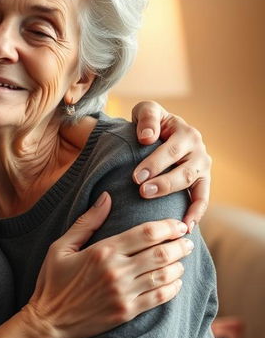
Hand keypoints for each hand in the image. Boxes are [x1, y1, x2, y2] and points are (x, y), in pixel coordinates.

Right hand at [24, 192, 191, 337]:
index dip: (167, 226)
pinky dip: (173, 287)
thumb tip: (107, 197)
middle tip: (186, 239)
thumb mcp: (61, 246)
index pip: (145, 234)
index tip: (177, 223)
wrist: (49, 322)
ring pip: (164, 275)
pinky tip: (175, 280)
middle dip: (179, 244)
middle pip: (161, 253)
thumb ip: (86, 222)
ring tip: (183, 257)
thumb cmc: (53, 281)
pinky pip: (160, 298)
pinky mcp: (128, 312)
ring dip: (179, 264)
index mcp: (102, 251)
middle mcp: (116, 271)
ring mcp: (124, 294)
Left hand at [131, 101, 211, 231]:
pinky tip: (186, 227)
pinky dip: (196, 213)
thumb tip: (147, 138)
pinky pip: (202, 199)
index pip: (171, 151)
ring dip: (176, 198)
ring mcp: (202, 167)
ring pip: (193, 185)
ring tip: (161, 211)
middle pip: (183, 171)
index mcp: (186, 132)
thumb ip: (147, 118)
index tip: (135, 177)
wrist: (156, 131)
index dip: (154, 164)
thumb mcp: (146, 110)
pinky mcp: (201, 181)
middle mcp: (198, 150)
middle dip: (163, 184)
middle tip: (142, 192)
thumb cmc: (149, 122)